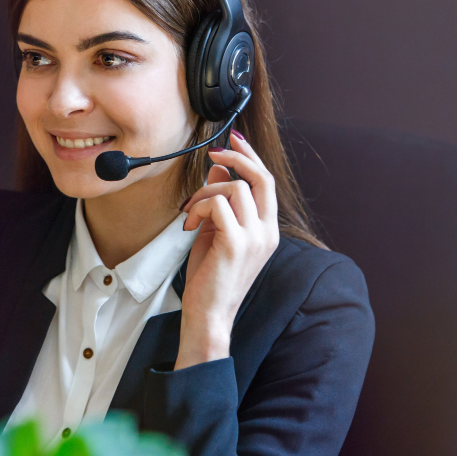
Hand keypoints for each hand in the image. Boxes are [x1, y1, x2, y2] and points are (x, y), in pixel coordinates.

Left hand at [173, 131, 279, 369]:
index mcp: (267, 230)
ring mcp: (254, 237)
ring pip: (233, 187)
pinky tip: (189, 224)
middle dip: (236, 157)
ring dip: (205, 191)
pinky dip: (198, 207)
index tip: (232, 141)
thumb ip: (221, 201)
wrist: (209, 315)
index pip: (266, 183)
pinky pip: (217, 204)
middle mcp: (267, 232)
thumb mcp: (216, 232)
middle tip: (213, 152)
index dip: (250, 157)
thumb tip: (219, 167)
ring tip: (190, 212)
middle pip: (260, 177)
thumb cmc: (210, 278)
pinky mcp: (235, 243)